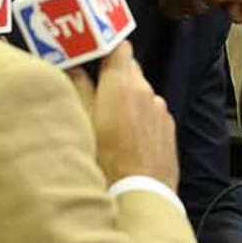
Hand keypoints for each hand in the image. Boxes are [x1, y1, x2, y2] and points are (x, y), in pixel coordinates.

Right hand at [68, 42, 178, 190]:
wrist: (140, 197)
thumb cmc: (103, 163)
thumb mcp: (80, 124)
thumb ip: (77, 90)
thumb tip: (72, 66)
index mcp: (123, 85)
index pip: (118, 47)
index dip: (104, 45)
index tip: (90, 48)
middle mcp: (147, 92)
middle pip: (129, 69)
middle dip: (111, 73)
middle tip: (90, 82)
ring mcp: (161, 110)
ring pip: (140, 92)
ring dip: (125, 97)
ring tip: (105, 116)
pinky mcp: (169, 129)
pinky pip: (150, 112)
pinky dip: (138, 116)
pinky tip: (124, 136)